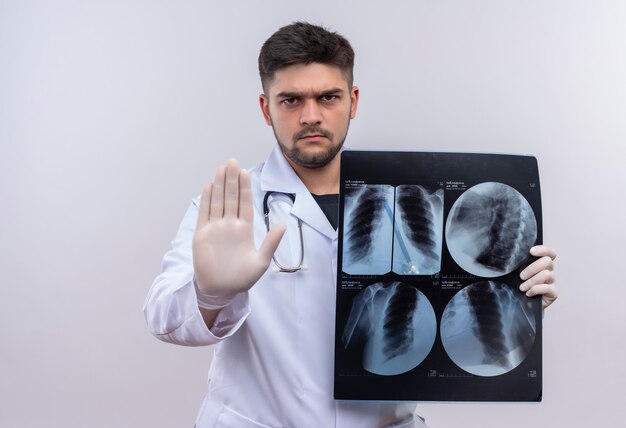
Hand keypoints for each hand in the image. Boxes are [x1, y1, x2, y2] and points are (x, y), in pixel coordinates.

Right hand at [192, 159, 285, 298]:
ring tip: (221, 169)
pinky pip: (204, 214)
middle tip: (232, 161)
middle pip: (231, 197)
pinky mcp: (202, 235)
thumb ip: (271, 242)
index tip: (245, 172)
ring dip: (219, 185)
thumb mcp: (261, 261)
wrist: (221, 290)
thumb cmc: (242, 278)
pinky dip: (206, 200)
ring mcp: (215, 228)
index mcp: (244, 229)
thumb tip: (283, 224)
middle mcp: (230, 225)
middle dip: (232, 180)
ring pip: (218, 201)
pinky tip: (208, 186)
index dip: (245, 188)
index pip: (245, 203)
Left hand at [519, 245, 557, 309]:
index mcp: (541, 264)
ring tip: (522, 288)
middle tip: (521, 276)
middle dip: (532, 268)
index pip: (549, 252)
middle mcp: (548, 271)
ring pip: (546, 274)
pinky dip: (536, 290)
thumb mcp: (514, 274)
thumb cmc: (516, 286)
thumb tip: (501, 258)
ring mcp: (551, 282)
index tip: (531, 251)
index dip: (543, 249)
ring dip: (532, 281)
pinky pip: (547, 288)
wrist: (521, 304)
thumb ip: (514, 266)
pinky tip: (528, 293)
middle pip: (547, 261)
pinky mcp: (552, 293)